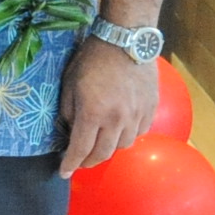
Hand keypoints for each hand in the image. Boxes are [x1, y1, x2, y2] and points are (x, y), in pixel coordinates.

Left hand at [57, 38, 158, 177]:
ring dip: (109, 148)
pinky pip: (138, 132)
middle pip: (103, 153)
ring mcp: (136, 116)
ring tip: (100, 144)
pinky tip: (119, 130)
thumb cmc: (92, 59)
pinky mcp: (150, 110)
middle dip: (89, 162)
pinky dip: (126, 136)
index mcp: (93, 113)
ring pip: (123, 146)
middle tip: (80, 162)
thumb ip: (69, 112)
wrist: (125, 41)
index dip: (70, 164)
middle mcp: (117, 120)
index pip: (80, 149)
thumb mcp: (69, 84)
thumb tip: (71, 132)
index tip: (64, 173)